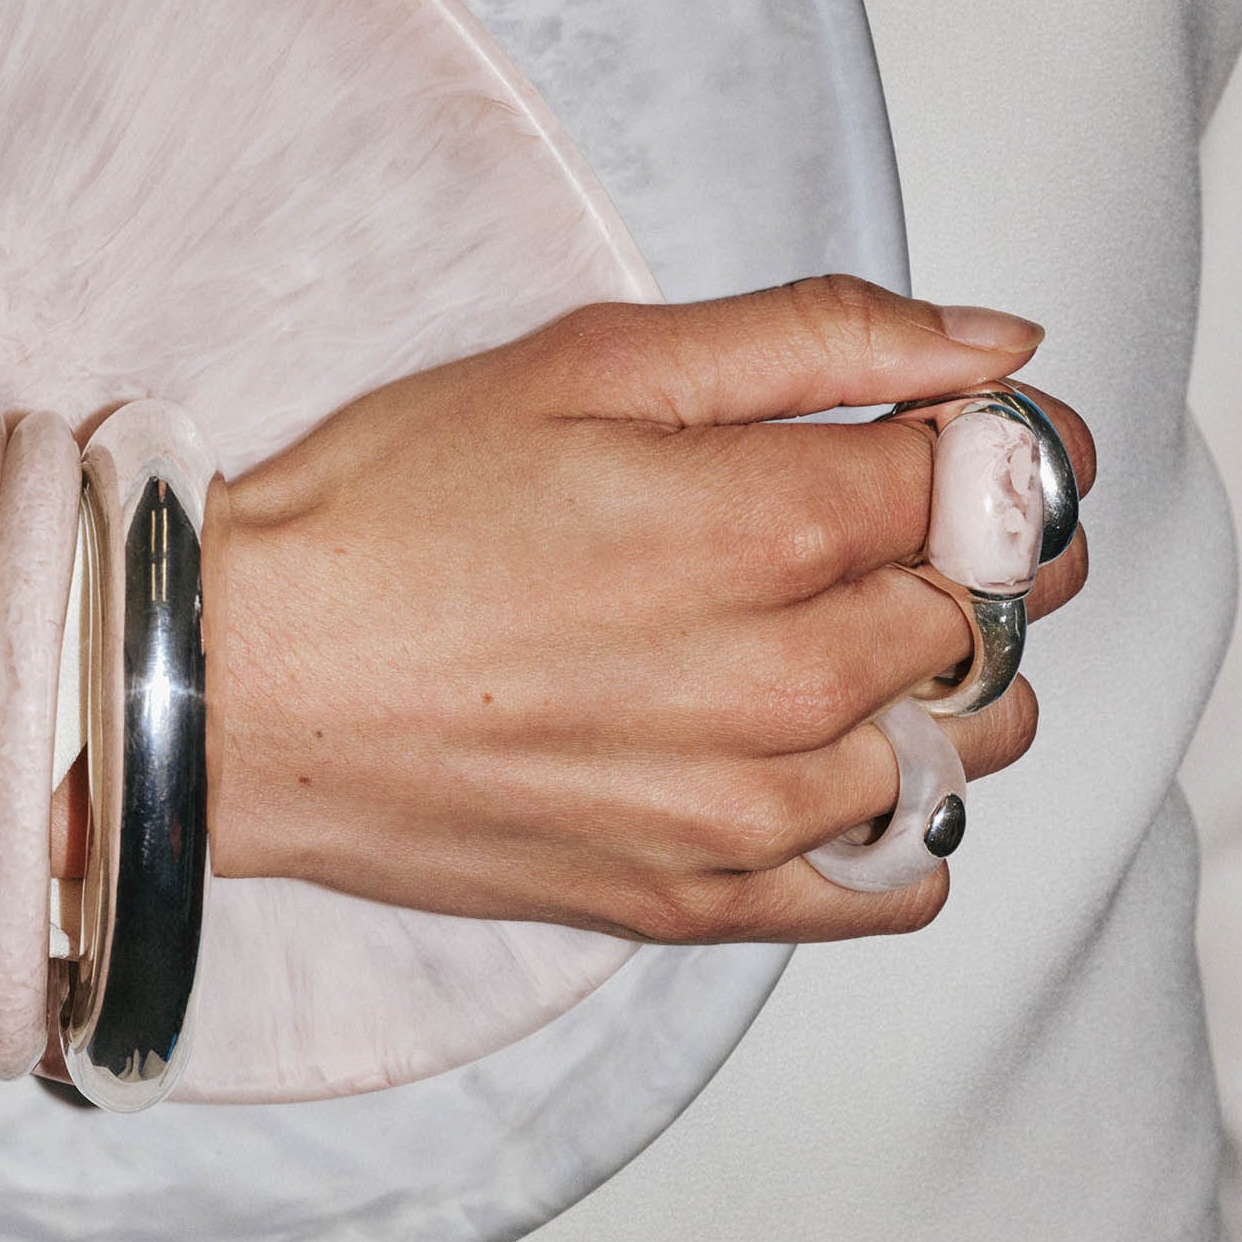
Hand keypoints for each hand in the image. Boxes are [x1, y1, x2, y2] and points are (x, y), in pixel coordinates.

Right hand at [200, 277, 1093, 945]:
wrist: (238, 684)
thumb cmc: (388, 510)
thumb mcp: (589, 364)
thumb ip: (816, 342)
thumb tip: (999, 352)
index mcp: (770, 525)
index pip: (1004, 486)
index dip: (995, 448)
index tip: (946, 439)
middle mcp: (788, 681)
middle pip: (996, 615)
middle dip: (957, 554)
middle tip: (845, 523)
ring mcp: (752, 808)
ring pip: (970, 746)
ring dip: (934, 683)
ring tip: (816, 636)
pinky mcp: (702, 898)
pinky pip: (898, 883)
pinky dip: (897, 820)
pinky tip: (815, 758)